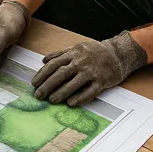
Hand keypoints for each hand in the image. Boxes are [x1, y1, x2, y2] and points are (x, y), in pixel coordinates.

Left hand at [31, 31, 147, 106]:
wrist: (118, 53)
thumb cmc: (95, 51)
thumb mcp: (77, 48)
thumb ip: (60, 54)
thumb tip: (44, 60)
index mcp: (73, 53)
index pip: (54, 64)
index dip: (42, 74)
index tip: (34, 83)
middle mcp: (81, 62)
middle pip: (61, 74)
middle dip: (47, 85)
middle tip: (38, 95)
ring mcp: (92, 72)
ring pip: (73, 83)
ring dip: (61, 93)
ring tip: (51, 100)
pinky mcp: (101, 81)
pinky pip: (90, 92)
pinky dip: (80, 98)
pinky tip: (71, 103)